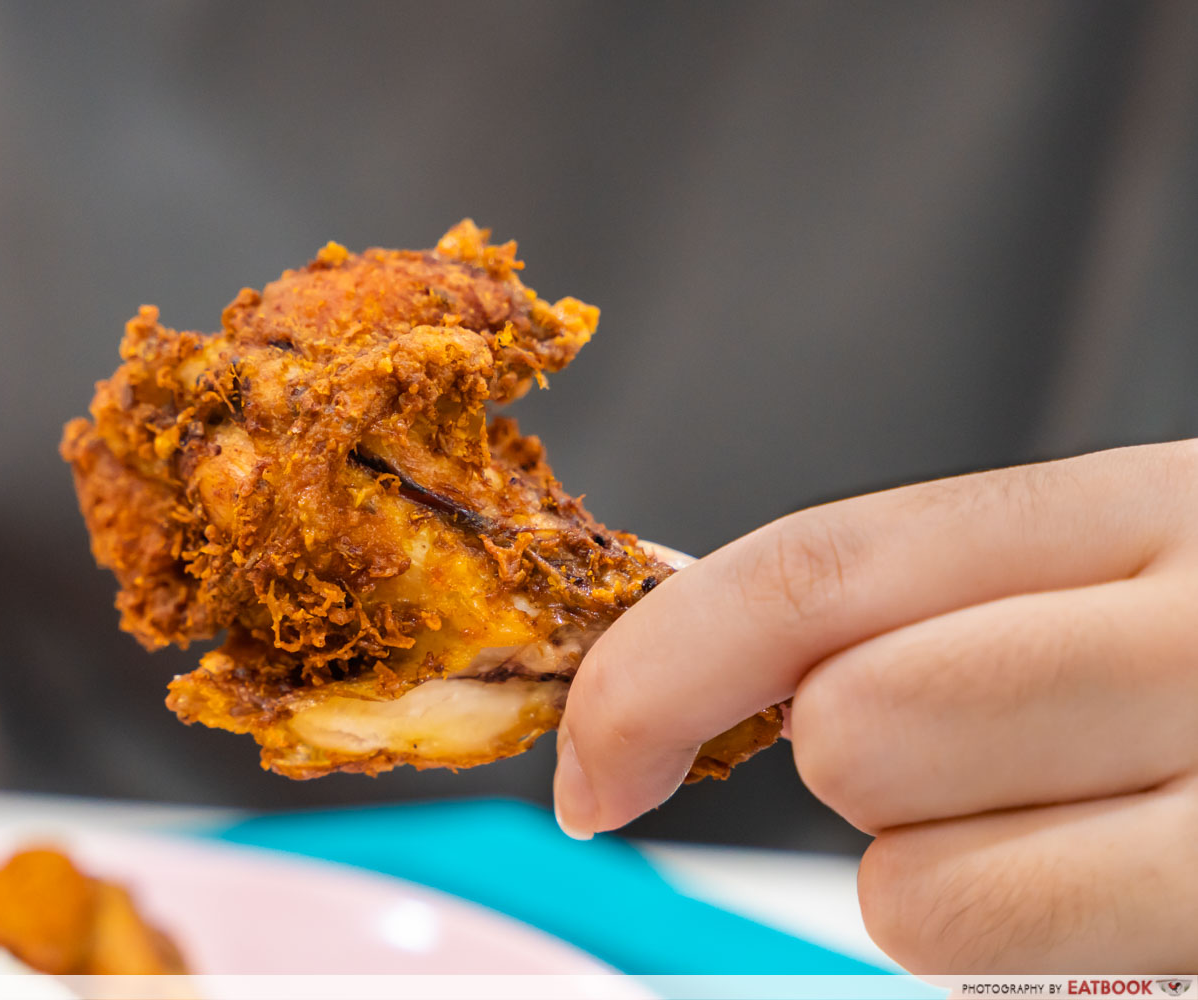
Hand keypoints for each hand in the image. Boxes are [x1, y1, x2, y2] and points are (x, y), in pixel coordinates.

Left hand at [555, 441, 1197, 971]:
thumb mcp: (1107, 574)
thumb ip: (918, 605)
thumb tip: (695, 682)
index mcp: (1135, 508)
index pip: (820, 568)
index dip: (661, 668)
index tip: (594, 764)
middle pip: (857, 730)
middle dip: (856, 773)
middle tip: (973, 764)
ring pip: (922, 894)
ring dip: (946, 883)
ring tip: (1077, 834)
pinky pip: (1015, 970)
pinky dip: (1020, 950)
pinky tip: (1122, 892)